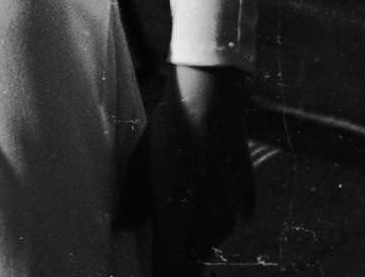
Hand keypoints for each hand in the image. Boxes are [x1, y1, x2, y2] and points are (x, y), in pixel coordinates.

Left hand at [120, 65, 254, 274]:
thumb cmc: (167, 135)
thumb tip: (118, 227)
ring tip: (183, 219)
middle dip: (180, 260)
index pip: (169, 271)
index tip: (151, 271)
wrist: (208, 104)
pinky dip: (222, 211)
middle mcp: (207, 230)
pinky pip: (234, 215)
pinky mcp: (245, 196)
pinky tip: (211, 195)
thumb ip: (133, 203)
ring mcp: (230, 214)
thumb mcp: (140, 169)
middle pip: (193, 261)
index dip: (160, 272)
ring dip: (198, 236)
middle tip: (166, 249)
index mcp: (177, 227)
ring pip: (212, 238)